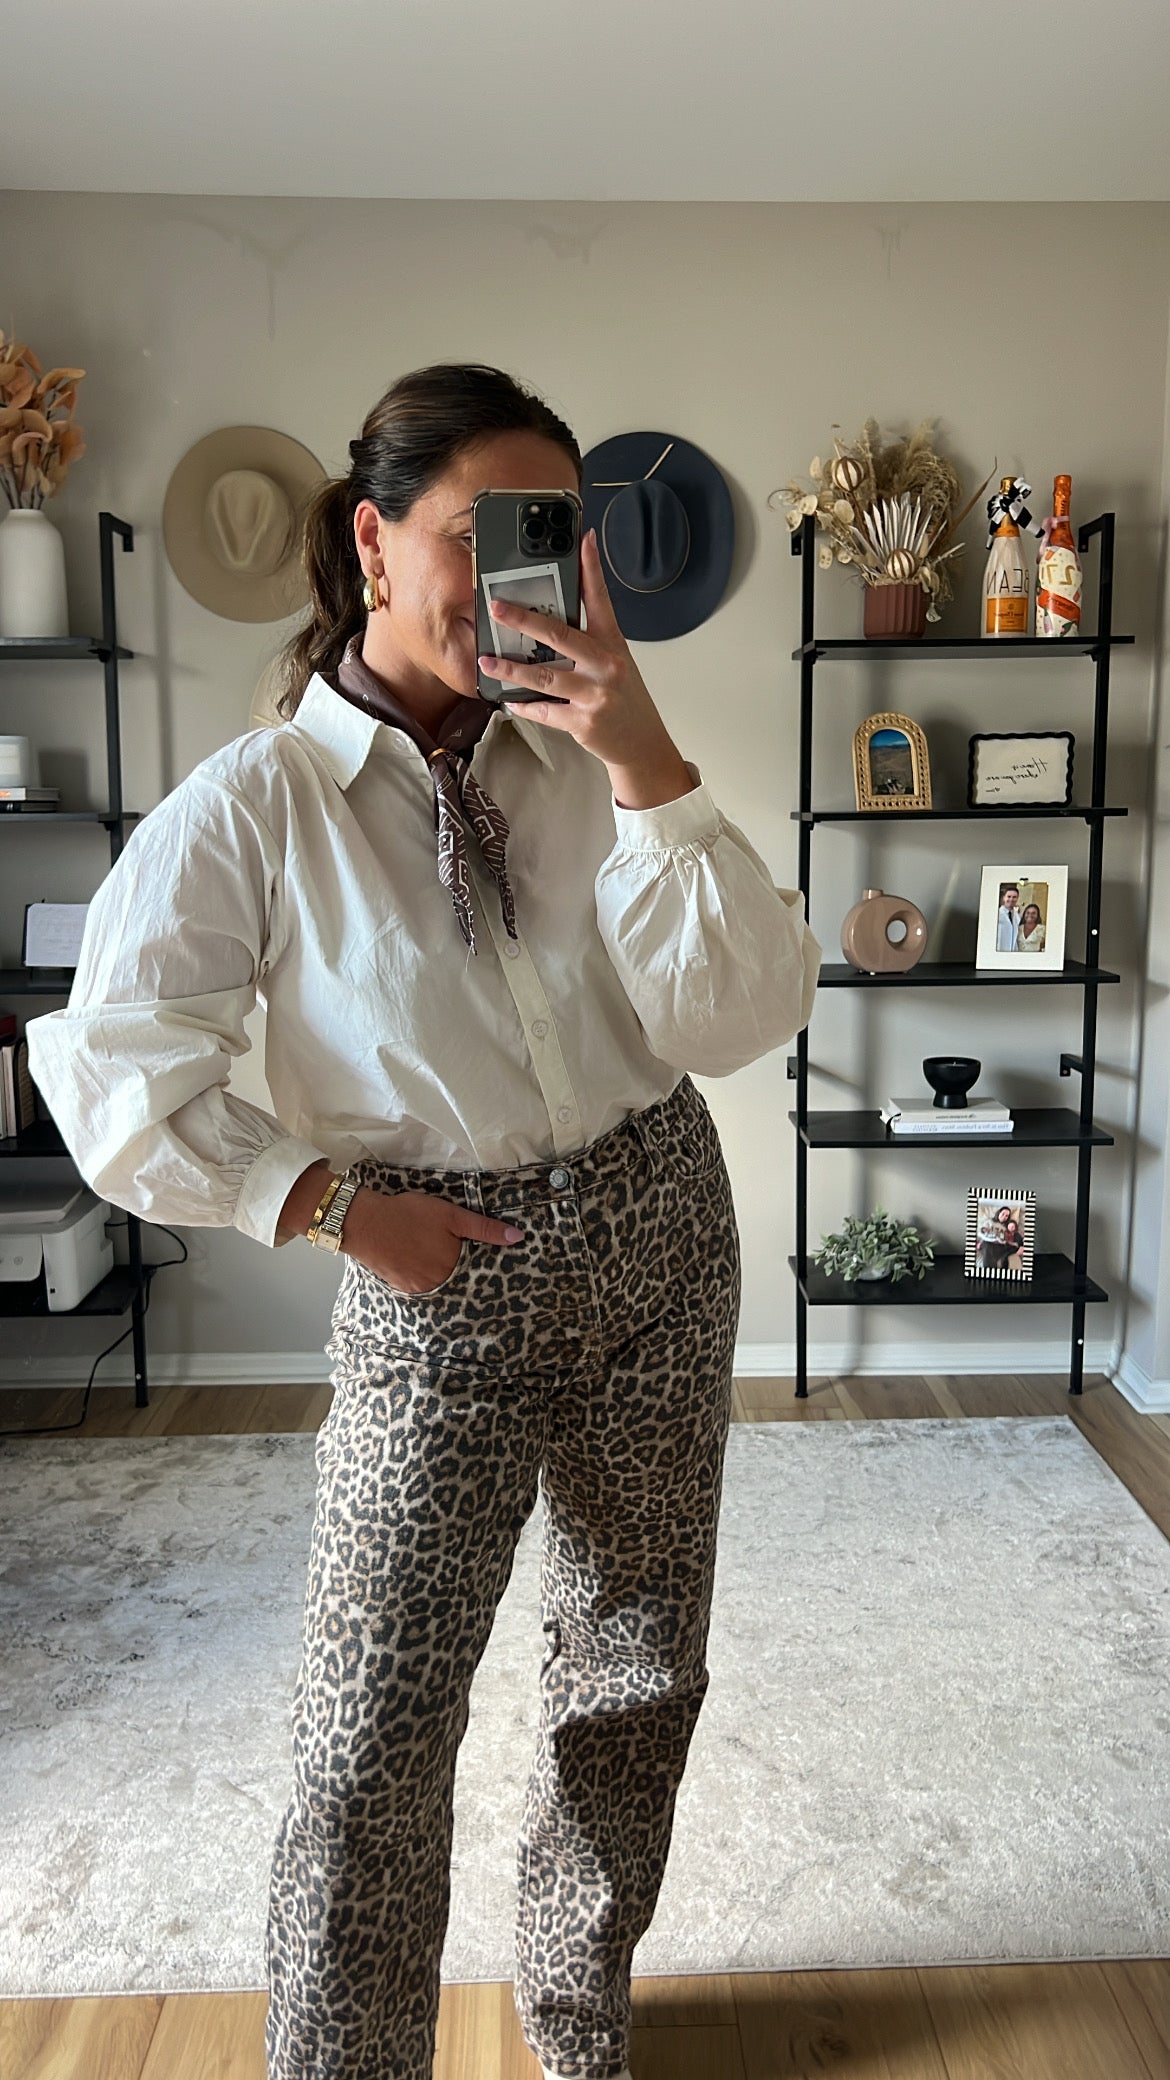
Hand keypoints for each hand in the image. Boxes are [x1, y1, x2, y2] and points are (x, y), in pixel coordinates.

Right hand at [341, 1188, 523, 1294]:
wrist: (366, 1223)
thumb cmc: (410, 1215)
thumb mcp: (451, 1215)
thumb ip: (484, 1228)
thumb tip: (517, 1238)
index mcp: (454, 1266)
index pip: (477, 1271)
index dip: (480, 1263)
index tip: (483, 1259)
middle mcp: (439, 1283)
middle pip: (458, 1280)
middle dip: (460, 1269)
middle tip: (451, 1253)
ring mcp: (419, 1288)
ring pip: (440, 1284)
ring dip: (442, 1274)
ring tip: (435, 1256)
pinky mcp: (402, 1287)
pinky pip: (421, 1287)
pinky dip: (424, 1276)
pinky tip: (419, 1261)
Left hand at [477, 526, 690, 786]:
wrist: (642, 742)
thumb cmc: (625, 699)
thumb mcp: (615, 663)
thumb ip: (588, 643)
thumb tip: (548, 624)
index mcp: (613, 645)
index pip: (601, 599)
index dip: (591, 568)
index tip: (582, 539)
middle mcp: (605, 666)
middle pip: (560, 636)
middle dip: (524, 620)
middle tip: (497, 607)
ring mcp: (594, 695)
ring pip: (544, 677)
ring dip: (511, 669)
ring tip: (487, 662)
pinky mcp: (583, 722)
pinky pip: (545, 711)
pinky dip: (524, 706)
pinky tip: (508, 699)